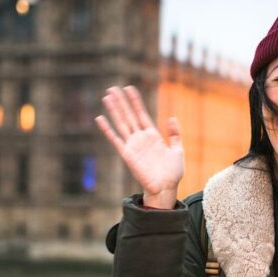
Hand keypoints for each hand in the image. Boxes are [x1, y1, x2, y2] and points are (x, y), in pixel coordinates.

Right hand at [95, 86, 183, 208]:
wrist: (166, 188)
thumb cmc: (172, 172)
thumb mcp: (178, 150)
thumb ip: (174, 134)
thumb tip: (171, 117)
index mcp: (152, 136)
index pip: (141, 114)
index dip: (135, 101)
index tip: (129, 88)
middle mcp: (140, 138)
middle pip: (128, 115)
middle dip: (121, 101)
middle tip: (112, 88)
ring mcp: (133, 145)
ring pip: (121, 123)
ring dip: (114, 110)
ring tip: (107, 97)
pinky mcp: (127, 155)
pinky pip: (115, 139)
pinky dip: (107, 129)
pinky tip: (99, 118)